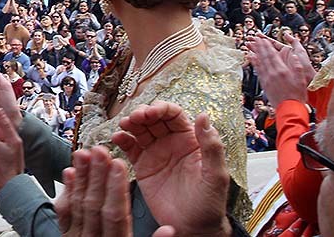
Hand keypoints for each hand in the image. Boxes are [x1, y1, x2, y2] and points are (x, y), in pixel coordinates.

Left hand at [54, 147, 136, 236]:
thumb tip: (167, 230)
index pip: (116, 215)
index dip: (117, 189)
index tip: (118, 165)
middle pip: (94, 205)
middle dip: (97, 176)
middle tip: (100, 151)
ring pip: (77, 205)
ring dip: (81, 177)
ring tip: (83, 154)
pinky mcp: (65, 236)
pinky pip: (63, 213)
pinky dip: (66, 192)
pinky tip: (69, 174)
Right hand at [111, 103, 230, 236]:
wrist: (192, 229)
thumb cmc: (209, 204)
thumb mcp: (215, 175)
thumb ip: (211, 146)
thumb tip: (204, 116)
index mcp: (190, 141)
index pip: (174, 115)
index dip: (162, 108)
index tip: (152, 112)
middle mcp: (171, 143)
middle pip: (154, 118)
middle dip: (143, 113)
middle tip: (136, 118)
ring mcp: (155, 154)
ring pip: (140, 129)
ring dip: (131, 122)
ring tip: (124, 124)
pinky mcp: (142, 166)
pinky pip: (130, 148)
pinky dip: (122, 140)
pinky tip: (118, 138)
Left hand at [246, 34, 312, 103]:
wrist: (289, 109)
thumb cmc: (297, 96)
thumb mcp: (301, 80)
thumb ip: (298, 67)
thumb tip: (294, 56)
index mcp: (282, 71)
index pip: (273, 55)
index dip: (267, 46)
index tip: (263, 39)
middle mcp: (273, 74)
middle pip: (264, 57)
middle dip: (260, 46)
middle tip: (255, 38)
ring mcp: (267, 79)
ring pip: (259, 62)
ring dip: (255, 52)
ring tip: (252, 45)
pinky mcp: (264, 84)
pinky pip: (257, 71)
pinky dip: (254, 63)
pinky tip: (251, 58)